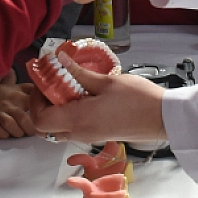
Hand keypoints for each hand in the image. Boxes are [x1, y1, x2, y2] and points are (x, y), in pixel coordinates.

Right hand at [0, 76, 37, 138]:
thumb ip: (31, 91)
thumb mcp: (17, 87)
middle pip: (23, 119)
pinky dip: (3, 134)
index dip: (39, 116)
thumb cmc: (1, 93)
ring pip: (10, 126)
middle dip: (29, 129)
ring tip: (19, 133)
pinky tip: (6, 133)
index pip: (33, 106)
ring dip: (17, 132)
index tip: (42, 122)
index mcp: (18, 96)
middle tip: (31, 133)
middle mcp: (8, 105)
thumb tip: (47, 94)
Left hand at [30, 52, 167, 144]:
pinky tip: (82, 95)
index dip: (34, 101)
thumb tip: (59, 60)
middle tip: (51, 84)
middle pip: (46, 127)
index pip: (40, 120)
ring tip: (67, 87)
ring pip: (60, 128)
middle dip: (43, 105)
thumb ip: (79, 73)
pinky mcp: (98, 135)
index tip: (41, 82)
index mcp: (78, 120)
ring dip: (56, 110)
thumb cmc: (138, 99)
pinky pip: (74, 128)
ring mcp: (89, 136)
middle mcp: (80, 133)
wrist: (163, 118)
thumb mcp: (106, 81)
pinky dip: (70, 113)